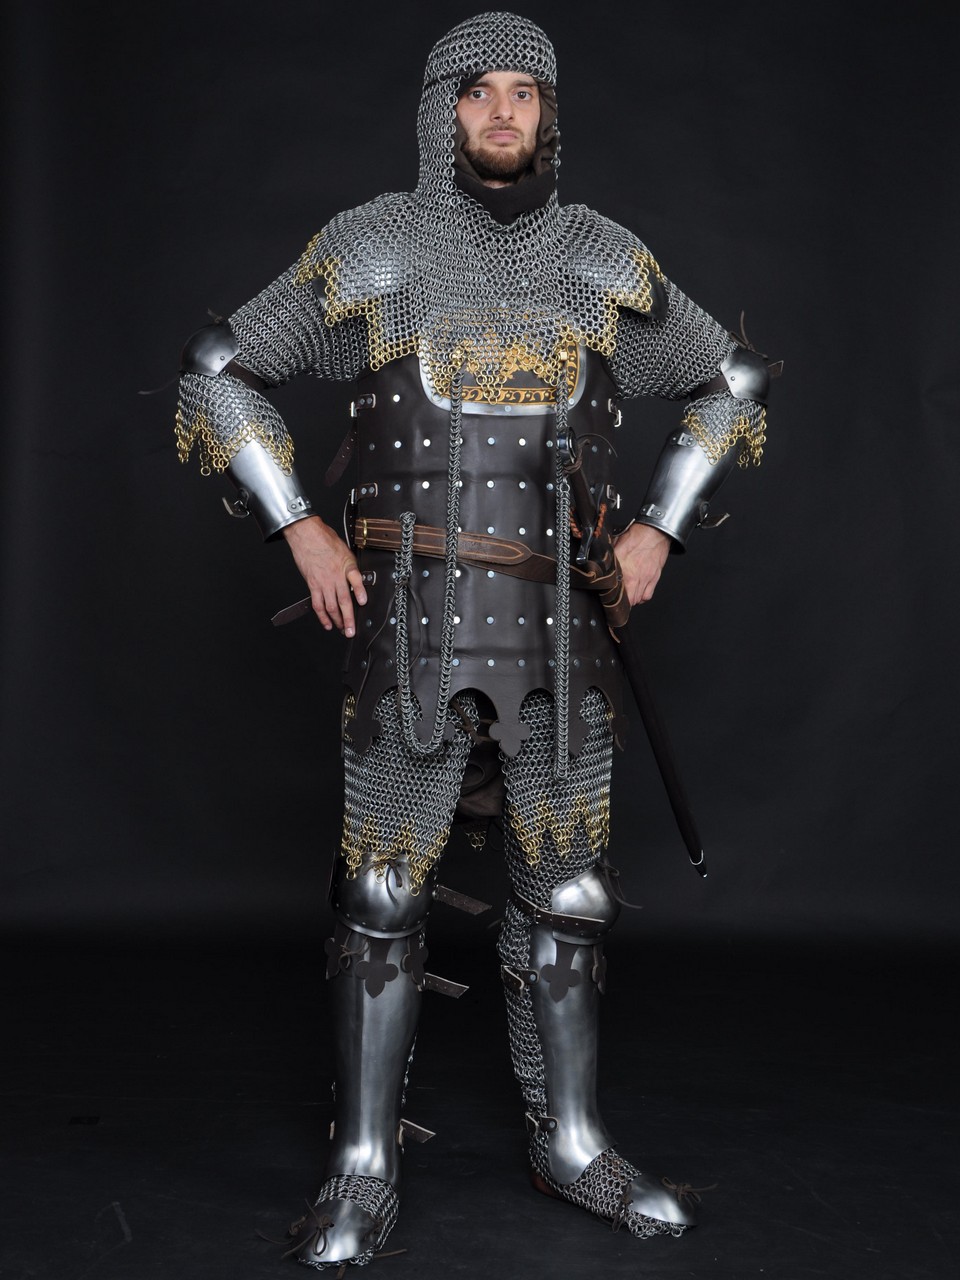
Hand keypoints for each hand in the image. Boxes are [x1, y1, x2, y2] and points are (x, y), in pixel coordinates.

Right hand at [282, 516, 366, 635]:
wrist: (307, 535)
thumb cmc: (325, 540)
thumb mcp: (346, 551)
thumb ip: (352, 567)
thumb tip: (358, 580)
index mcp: (346, 566)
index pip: (355, 580)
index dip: (360, 591)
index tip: (363, 602)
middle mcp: (335, 576)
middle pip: (343, 601)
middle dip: (348, 619)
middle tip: (351, 631)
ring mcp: (323, 582)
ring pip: (331, 606)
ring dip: (337, 620)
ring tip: (342, 630)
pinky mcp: (313, 584)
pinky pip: (317, 604)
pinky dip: (322, 616)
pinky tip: (327, 623)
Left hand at [614, 523, 671, 605]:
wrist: (655, 532)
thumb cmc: (636, 536)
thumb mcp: (615, 545)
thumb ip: (608, 558)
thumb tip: (598, 563)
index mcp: (621, 568)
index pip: (613, 591)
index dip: (608, 596)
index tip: (606, 596)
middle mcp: (633, 577)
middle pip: (626, 600)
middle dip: (620, 602)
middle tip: (616, 599)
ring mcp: (644, 579)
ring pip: (636, 600)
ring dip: (631, 600)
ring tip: (627, 595)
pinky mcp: (654, 579)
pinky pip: (647, 596)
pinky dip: (642, 597)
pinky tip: (638, 593)